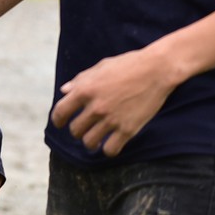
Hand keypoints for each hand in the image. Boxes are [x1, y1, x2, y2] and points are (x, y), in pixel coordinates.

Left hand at [49, 47, 177, 156]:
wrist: (156, 70)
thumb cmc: (127, 65)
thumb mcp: (100, 67)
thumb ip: (80, 80)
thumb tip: (64, 91)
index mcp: (85, 89)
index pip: (60, 112)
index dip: (58, 120)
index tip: (60, 124)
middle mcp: (95, 106)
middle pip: (75, 130)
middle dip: (77, 131)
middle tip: (84, 128)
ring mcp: (111, 119)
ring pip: (89, 143)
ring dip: (90, 142)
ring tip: (95, 138)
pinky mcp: (128, 129)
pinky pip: (110, 149)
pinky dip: (108, 149)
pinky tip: (111, 143)